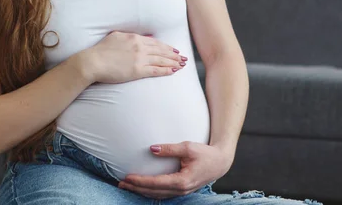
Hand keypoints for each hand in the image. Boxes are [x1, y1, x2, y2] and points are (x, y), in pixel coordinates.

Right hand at [69, 31, 186, 83]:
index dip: (167, 47)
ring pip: (161, 60)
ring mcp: (139, 59)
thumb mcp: (116, 37)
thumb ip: (130, 36)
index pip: (156, 43)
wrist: (92, 62)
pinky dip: (166, 70)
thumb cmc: (101, 50)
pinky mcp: (137, 70)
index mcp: (135, 38)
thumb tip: (143, 38)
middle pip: (162, 51)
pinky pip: (156, 70)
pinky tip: (173, 71)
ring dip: (173, 62)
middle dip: (174, 55)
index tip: (174, 50)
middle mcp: (140, 47)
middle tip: (184, 58)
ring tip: (182, 65)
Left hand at [118, 142, 233, 198]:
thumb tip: (151, 149)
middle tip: (121, 183)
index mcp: (182, 181)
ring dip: (141, 191)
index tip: (127, 177)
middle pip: (154, 192)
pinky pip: (163, 194)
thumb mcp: (188, 147)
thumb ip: (169, 149)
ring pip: (157, 195)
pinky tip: (142, 188)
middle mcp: (181, 190)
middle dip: (136, 188)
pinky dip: (150, 192)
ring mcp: (181, 192)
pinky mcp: (181, 190)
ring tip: (127, 186)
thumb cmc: (205, 153)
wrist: (220, 163)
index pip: (156, 183)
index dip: (140, 181)